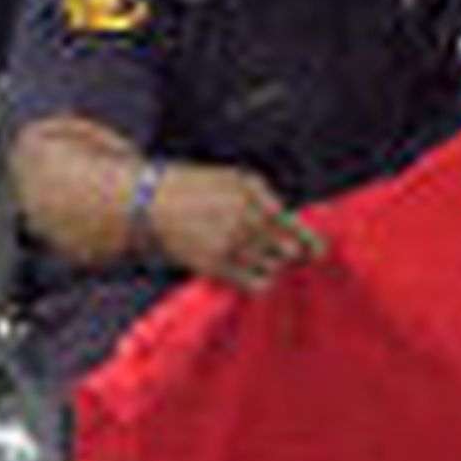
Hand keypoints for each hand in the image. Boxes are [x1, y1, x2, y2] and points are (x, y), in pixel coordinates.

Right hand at [146, 163, 325, 293]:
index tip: (315, 250)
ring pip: (273, 265)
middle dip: (293, 254)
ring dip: (273, 265)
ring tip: (262, 261)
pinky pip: (256, 282)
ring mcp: (230, 243)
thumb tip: (289, 219)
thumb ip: (262, 194)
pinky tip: (252, 274)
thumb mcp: (230, 177)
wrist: (146, 203)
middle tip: (294, 258)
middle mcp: (243, 218)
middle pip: (287, 247)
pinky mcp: (215, 264)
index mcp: (250, 193)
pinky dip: (260, 281)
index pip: (290, 223)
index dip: (307, 239)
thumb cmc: (189, 188)